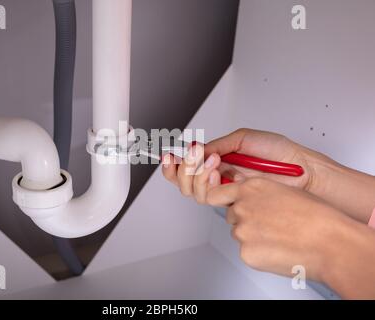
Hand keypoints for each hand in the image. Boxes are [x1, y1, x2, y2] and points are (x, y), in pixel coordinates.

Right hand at [162, 128, 374, 222]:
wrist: (300, 169)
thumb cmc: (279, 152)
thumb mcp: (243, 138)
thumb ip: (218, 144)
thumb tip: (196, 151)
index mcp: (219, 160)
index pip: (189, 166)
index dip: (174, 164)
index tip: (168, 155)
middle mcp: (219, 177)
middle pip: (185, 182)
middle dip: (184, 168)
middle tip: (194, 155)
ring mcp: (226, 190)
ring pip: (194, 192)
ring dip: (197, 174)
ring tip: (213, 160)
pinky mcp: (234, 200)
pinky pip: (210, 198)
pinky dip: (208, 182)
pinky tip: (218, 171)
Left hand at [206, 177, 351, 282]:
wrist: (330, 242)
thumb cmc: (315, 216)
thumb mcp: (284, 190)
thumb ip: (259, 191)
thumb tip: (244, 191)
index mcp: (251, 188)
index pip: (216, 194)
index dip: (222, 200)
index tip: (225, 204)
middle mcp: (242, 207)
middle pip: (231, 215)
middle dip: (245, 219)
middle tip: (269, 225)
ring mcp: (242, 231)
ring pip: (240, 234)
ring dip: (253, 236)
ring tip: (279, 238)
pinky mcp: (247, 253)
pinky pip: (247, 252)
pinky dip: (259, 253)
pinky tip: (279, 250)